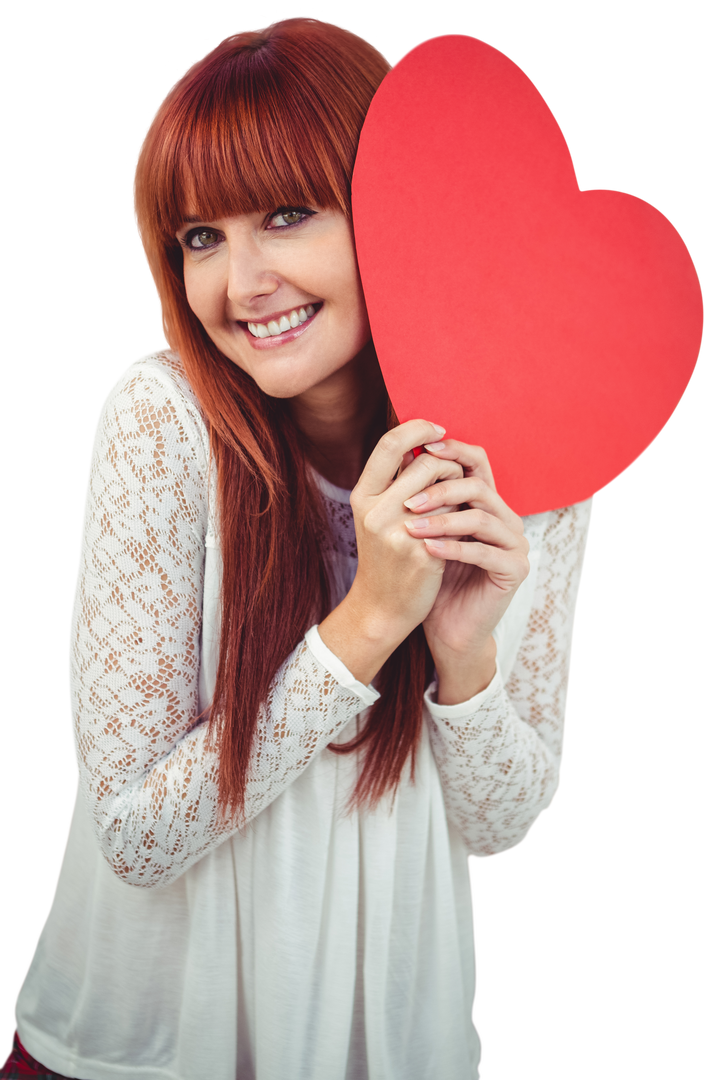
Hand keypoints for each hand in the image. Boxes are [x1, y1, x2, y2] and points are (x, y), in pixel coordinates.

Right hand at [348, 419, 465, 640]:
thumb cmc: (384, 557)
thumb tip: (420, 442)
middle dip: (449, 466)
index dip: (418, 428)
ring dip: (459, 492)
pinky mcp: (423, 552)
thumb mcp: (375, 516)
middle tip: (456, 478)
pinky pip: (455, 519)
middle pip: (427, 464)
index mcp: (362, 496)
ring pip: (446, 490)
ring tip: (456, 505)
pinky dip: (462, 518)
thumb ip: (393, 481)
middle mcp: (376, 511)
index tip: (439, 430)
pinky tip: (459, 528)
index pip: (391, 444)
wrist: (382, 608)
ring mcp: (399, 532)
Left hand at [402, 440, 529, 660]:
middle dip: (440, 490)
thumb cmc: (433, 576)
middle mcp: (506, 518)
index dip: (453, 451)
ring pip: (481, 518)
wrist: (449, 627)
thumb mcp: (424, 531)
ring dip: (443, 521)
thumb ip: (422, 496)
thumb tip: (402, 454)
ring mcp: (515, 544)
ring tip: (411, 529)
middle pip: (478, 487)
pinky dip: (453, 549)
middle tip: (408, 503)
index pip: (477, 462)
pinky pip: (484, 553)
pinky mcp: (515, 570)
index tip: (421, 449)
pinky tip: (427, 550)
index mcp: (487, 503)